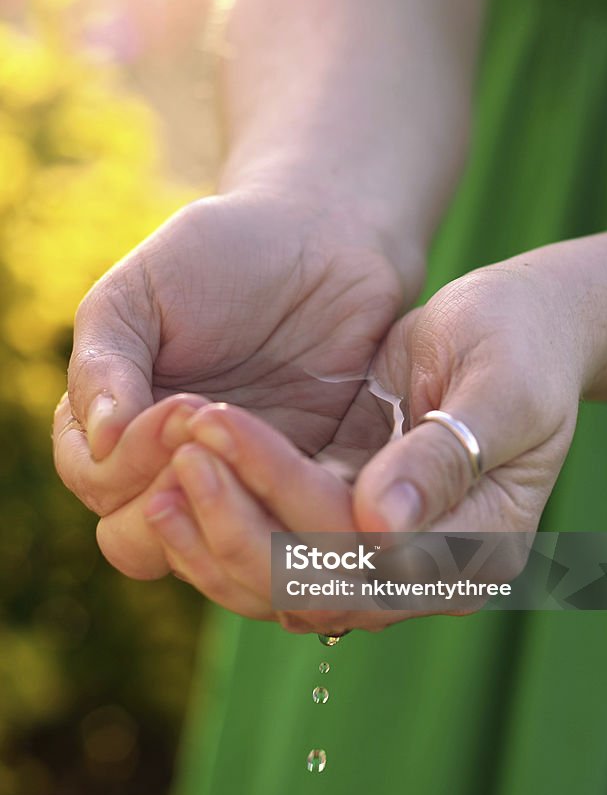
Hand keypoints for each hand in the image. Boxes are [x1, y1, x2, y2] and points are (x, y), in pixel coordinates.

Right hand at [54, 190, 405, 575]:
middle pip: (136, 538)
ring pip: (211, 554)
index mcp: (113, 421)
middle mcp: (165, 465)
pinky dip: (290, 524)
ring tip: (260, 460)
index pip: (93, 480)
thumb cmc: (222, 254)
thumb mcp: (142, 291)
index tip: (181, 406)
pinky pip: (287, 535)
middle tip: (216, 436)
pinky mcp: (298, 487)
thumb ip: (105, 362)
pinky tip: (309, 481)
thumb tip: (98, 440)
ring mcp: (233, 483)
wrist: (326, 241)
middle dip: (171, 497)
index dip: (126, 461)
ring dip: (229, 518)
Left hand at [136, 258, 584, 631]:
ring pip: (282, 581)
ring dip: (215, 536)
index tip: (224, 431)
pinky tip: (174, 484)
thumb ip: (447, 457)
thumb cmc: (522, 346)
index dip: (288, 502)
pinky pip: (275, 549)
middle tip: (177, 457)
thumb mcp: (501, 390)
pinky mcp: (345, 522)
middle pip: (313, 586)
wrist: (518, 330)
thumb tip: (383, 525)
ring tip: (155, 480)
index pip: (368, 555)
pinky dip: (224, 524)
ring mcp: (383, 554)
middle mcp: (427, 571)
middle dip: (235, 527)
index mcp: (480, 548)